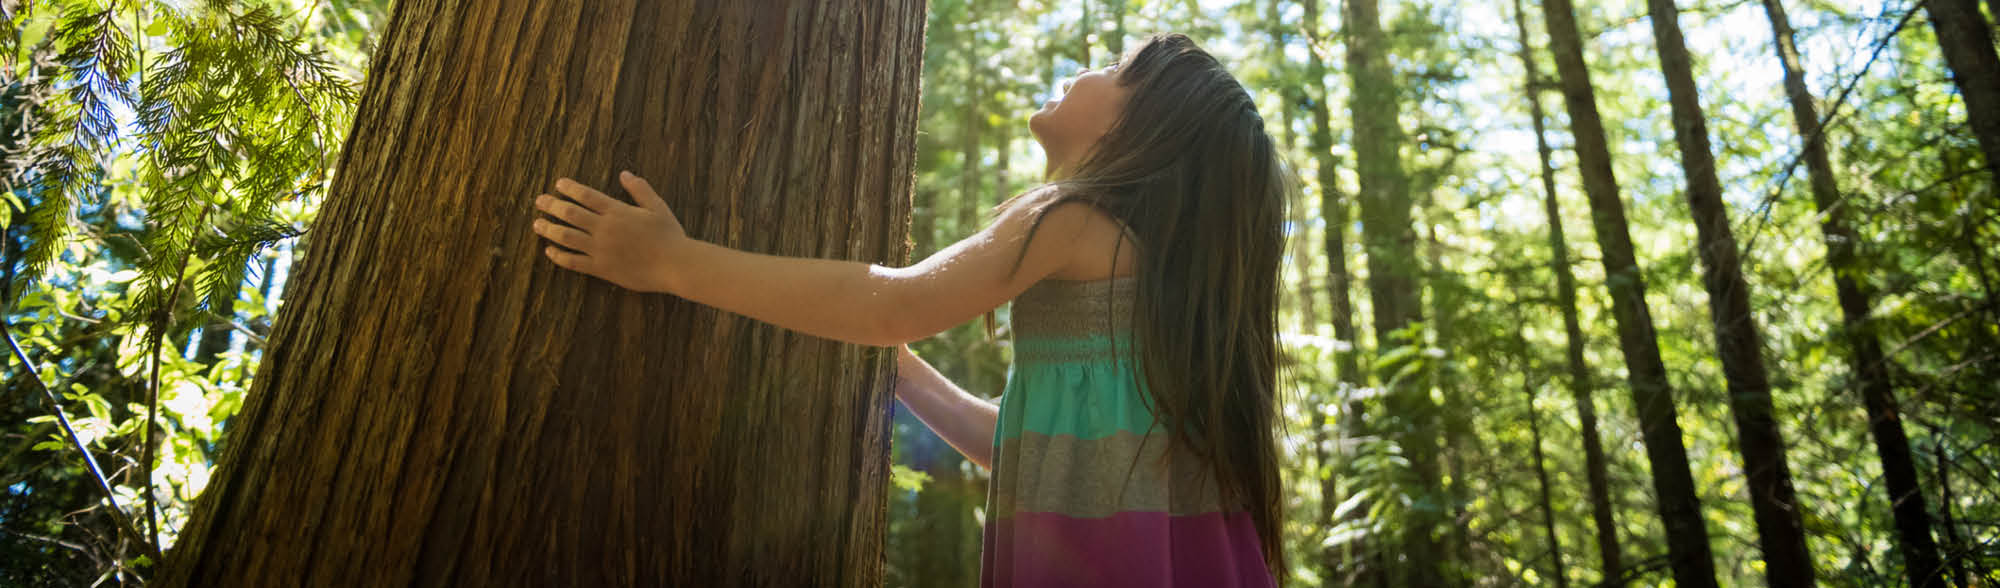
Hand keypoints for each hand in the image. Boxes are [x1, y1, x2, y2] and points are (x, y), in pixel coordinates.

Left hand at [532, 171, 687, 292]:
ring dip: (549, 229)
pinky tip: (549, 251)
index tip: (558, 184)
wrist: (675, 265)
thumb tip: (624, 174)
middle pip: (569, 213)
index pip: (586, 195)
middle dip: (551, 205)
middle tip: (539, 201)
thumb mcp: (657, 207)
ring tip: (537, 224)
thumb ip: (639, 189)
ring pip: (566, 237)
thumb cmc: (669, 235)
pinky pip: (573, 262)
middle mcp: (604, 228)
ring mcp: (600, 249)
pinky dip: (558, 256)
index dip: (569, 188)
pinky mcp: (601, 268)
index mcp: (617, 211)